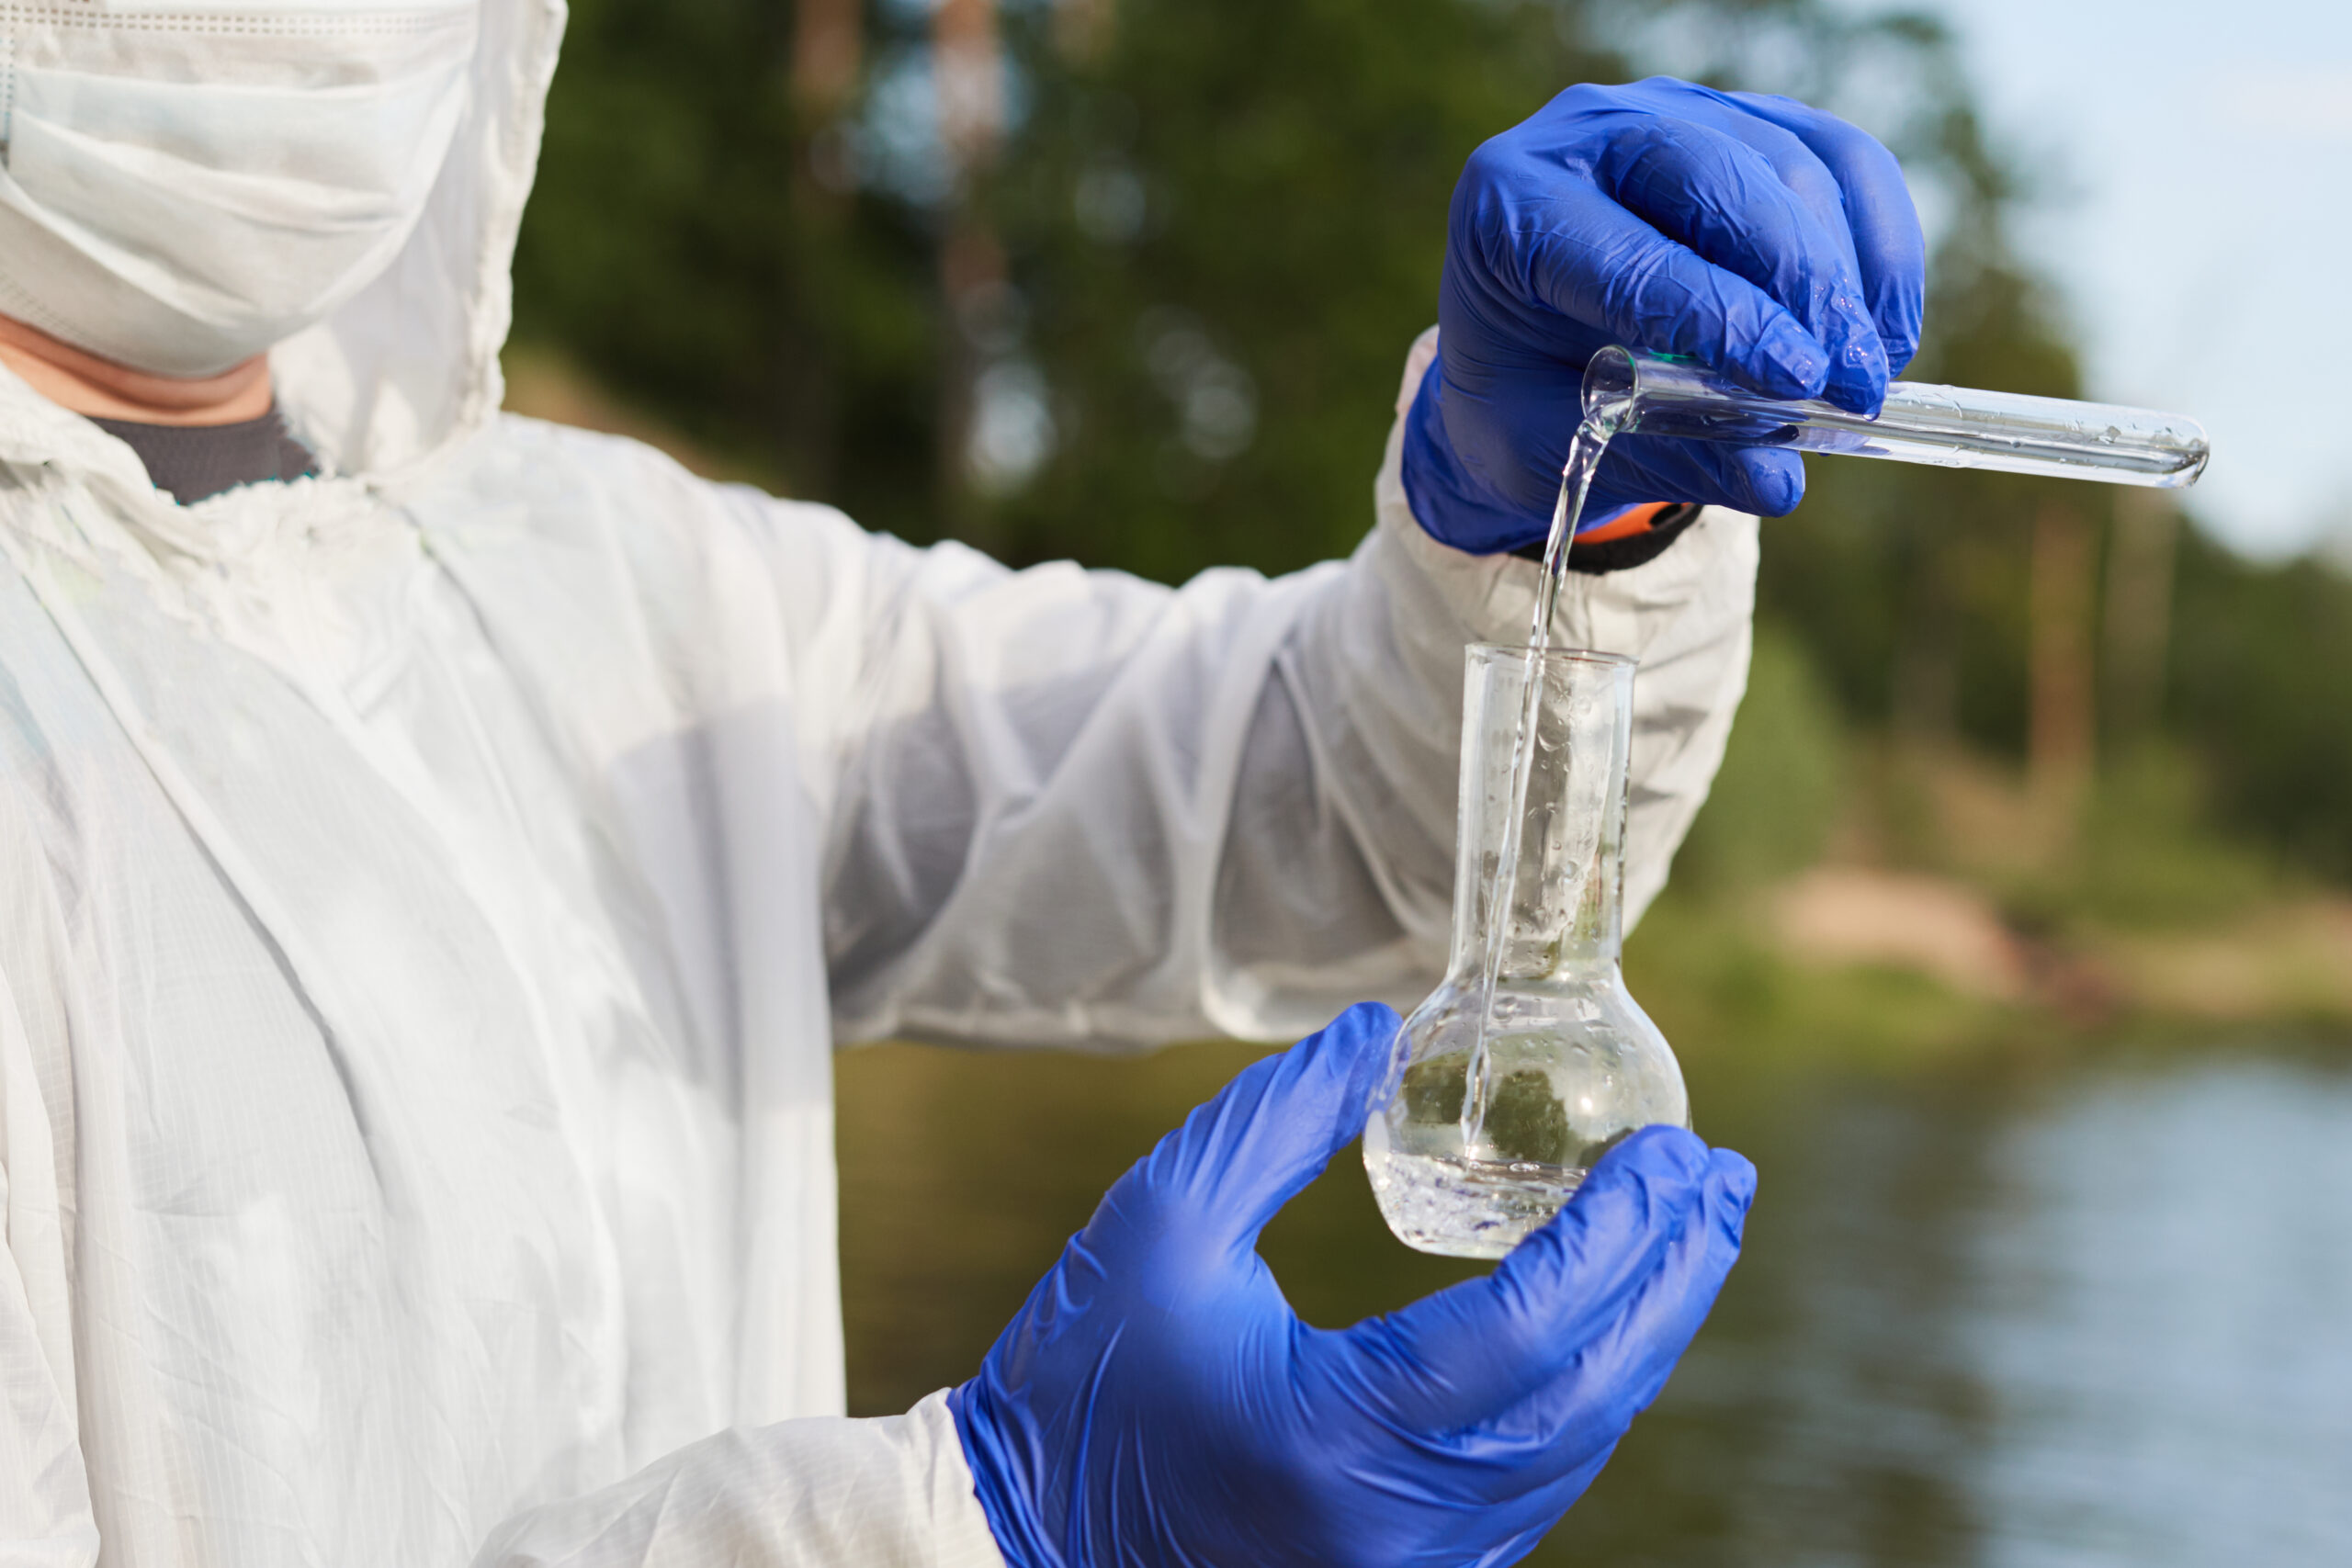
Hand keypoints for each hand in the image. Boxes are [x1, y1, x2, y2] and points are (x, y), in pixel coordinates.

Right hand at [950, 1002, 1755, 1567]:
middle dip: (1673, 1278)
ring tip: (1689, 1236)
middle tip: (1720, 1181)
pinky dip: (1587, 1394)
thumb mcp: (1156, 1223)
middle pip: (1590, 1394)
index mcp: (1339, 1435)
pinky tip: (1610, 1322)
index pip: (1532, 1327)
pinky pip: (1535, 1483)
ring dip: (1646, 1336)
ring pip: (1576, 1447)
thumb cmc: (1077, 1380)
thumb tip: (1378, 1030)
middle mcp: (1400, 1526)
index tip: (1673, 1148)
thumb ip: (1273, 1119)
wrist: (1022, 1541)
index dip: (1620, 1232)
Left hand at [1404, 76, 1926, 551]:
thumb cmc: (1525, 395)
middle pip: (1719, 181)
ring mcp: (1672, 111)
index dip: (1725, 319)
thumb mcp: (1558, 443)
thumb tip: (1778, 480)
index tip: (1798, 383)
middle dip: (1803, 288)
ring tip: (1869, 374)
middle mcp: (1585, 134)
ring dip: (1847, 275)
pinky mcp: (1746, 118)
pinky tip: (1888, 327)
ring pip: (1789, 165)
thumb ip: (1660, 453)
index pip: (1631, 255)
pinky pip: (1839, 157)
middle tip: (1855, 385)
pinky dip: (1880, 241)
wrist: (1524, 346)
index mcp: (1507, 208)